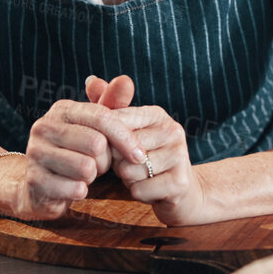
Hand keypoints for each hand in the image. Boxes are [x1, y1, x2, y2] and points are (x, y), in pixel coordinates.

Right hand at [11, 77, 141, 220]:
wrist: (41, 184)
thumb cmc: (76, 151)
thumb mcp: (95, 127)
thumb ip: (112, 104)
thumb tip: (126, 79)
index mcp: (62, 109)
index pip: (103, 118)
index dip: (125, 138)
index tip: (139, 155)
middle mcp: (44, 126)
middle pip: (96, 144)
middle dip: (105, 160)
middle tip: (99, 165)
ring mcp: (35, 153)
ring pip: (86, 168)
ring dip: (92, 177)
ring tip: (84, 174)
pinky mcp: (34, 180)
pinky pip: (74, 189)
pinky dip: (80, 192)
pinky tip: (73, 187)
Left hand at [80, 75, 208, 225]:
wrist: (181, 192)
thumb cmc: (146, 158)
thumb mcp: (128, 133)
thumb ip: (108, 108)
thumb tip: (91, 80)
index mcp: (157, 114)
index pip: (115, 123)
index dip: (107, 142)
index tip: (114, 149)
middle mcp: (172, 130)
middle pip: (120, 149)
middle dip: (118, 163)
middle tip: (132, 165)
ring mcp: (180, 155)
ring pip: (129, 171)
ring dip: (129, 180)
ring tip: (142, 177)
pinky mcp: (180, 182)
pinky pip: (140, 190)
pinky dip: (139, 193)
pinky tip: (150, 189)